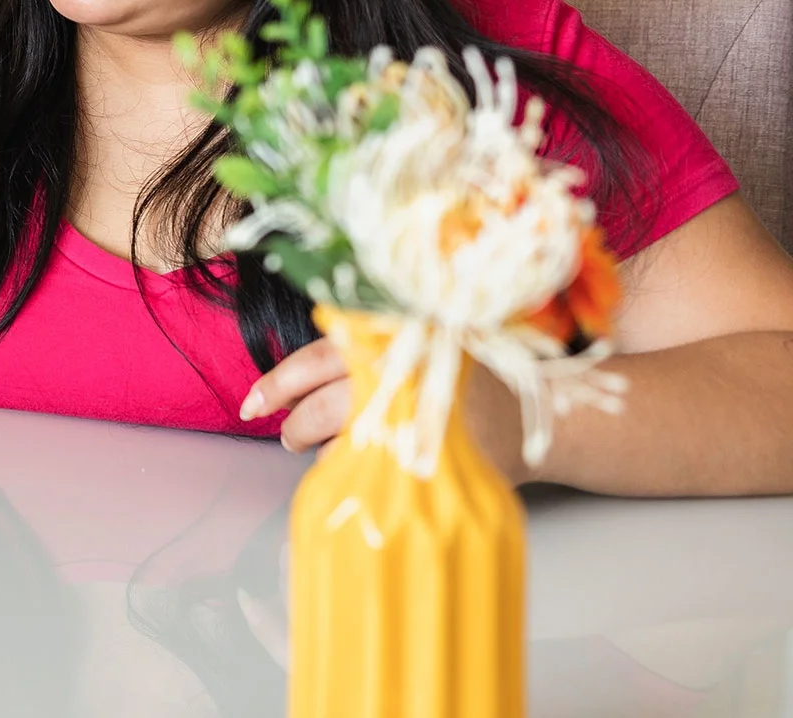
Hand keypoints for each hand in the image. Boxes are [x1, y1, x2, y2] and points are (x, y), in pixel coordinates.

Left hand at [242, 336, 527, 482]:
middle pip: (323, 403)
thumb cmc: (478, 377)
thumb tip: (309, 378)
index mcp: (393, 341)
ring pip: (345, 438)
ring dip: (321, 449)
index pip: (317, 358)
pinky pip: (378, 466)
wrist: (557, 409)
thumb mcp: (427, 346)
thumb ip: (376, 351)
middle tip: (285, 435)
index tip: (252, 402)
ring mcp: (421, 417)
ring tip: (311, 450)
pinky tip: (357, 468)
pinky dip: (358, 468)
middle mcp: (404, 375)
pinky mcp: (442, 454)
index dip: (279, 382)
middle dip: (293, 424)